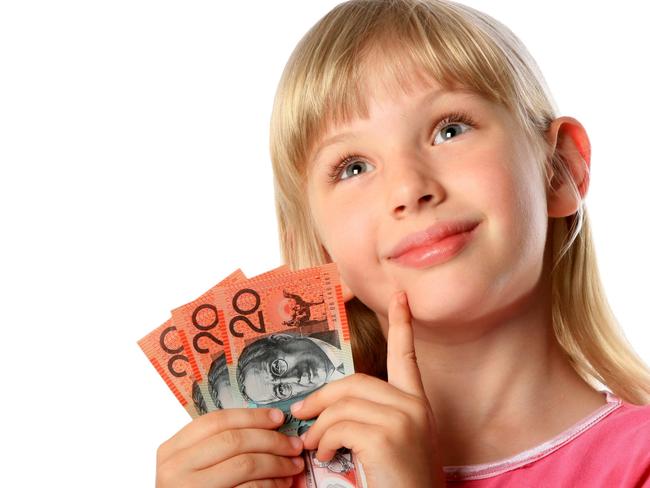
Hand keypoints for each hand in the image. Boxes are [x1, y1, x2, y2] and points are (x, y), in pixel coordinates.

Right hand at [156, 407, 304, 487]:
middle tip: (293, 444)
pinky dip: (271, 484)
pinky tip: (283, 483)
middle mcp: (176, 468)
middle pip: (234, 441)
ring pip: (245, 464)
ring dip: (277, 463)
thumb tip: (267, 427)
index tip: (277, 417)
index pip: (216, 421)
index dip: (251, 417)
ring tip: (293, 465)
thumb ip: (218, 446)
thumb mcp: (193, 465)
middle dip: (271, 440)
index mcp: (173, 450)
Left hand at [290, 291, 444, 486]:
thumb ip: (369, 417)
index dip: (402, 324)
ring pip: (343, 404)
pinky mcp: (388, 436)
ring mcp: (404, 419)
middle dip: (321, 396)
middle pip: (355, 381)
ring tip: (313, 446)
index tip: (399, 296)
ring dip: (318, 427)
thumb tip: (326, 407)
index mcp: (417, 404)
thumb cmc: (399, 482)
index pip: (406, 356)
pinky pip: (340, 425)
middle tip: (299, 414)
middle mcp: (414, 406)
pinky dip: (324, 441)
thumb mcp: (389, 443)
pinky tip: (328, 456)